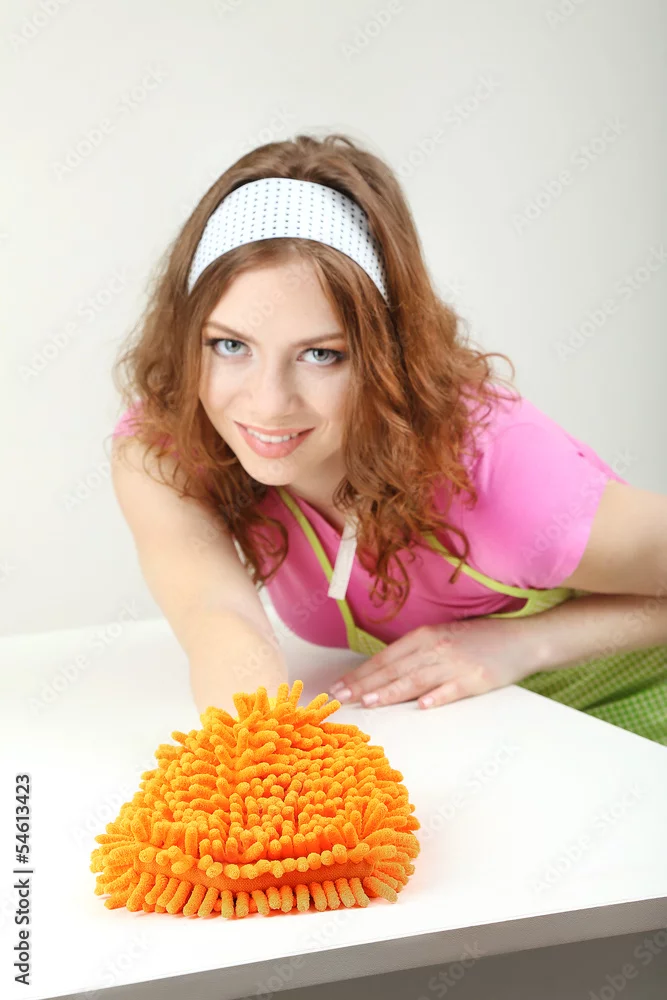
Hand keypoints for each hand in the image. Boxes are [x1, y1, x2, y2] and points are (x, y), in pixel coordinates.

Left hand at [329, 616, 543, 708]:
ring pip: (415, 680)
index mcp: (424, 636)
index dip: (360, 673)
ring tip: (368, 702)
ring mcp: (455, 664)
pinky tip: (421, 706)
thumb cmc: (479, 639)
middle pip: (393, 669)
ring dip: (390, 691)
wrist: (521, 639)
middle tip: (340, 699)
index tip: (339, 687)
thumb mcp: (442, 637)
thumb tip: (383, 671)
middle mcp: (435, 648)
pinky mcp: (476, 678)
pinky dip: (436, 697)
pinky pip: (452, 689)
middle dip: (363, 685)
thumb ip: (415, 653)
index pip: (384, 658)